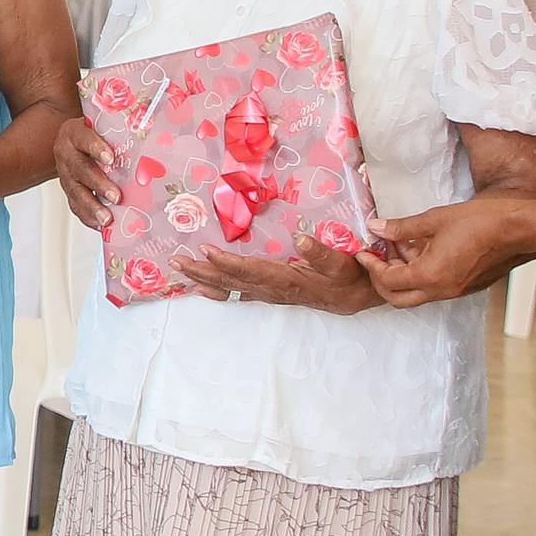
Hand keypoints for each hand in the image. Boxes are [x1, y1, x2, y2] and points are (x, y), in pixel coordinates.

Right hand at [50, 113, 116, 229]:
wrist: (76, 142)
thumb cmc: (97, 133)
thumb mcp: (105, 124)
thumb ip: (124, 125)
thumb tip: (156, 127)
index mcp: (74, 133)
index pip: (84, 139)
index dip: (96, 148)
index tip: (110, 158)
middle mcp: (66, 154)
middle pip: (80, 169)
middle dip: (98, 184)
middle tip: (116, 196)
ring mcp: (66, 175)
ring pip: (76, 192)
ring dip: (92, 207)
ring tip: (107, 219)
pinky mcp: (69, 192)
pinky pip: (75, 206)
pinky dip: (88, 217)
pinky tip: (102, 226)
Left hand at [181, 240, 376, 313]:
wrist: (358, 298)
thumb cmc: (351, 278)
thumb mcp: (343, 264)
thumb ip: (322, 254)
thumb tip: (301, 238)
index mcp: (286, 279)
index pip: (250, 270)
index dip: (226, 262)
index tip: (205, 251)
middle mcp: (272, 289)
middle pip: (232, 280)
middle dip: (203, 270)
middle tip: (176, 261)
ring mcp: (270, 293)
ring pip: (231, 287)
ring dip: (205, 279)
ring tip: (181, 271)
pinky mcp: (272, 294)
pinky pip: (239, 294)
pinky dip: (218, 290)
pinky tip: (203, 289)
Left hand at [362, 195, 535, 309]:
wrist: (519, 228)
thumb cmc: (481, 221)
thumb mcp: (435, 219)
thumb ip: (402, 227)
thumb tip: (376, 227)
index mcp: (430, 275)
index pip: (388, 281)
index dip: (371, 266)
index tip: (364, 251)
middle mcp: (442, 290)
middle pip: (398, 298)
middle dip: (381, 280)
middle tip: (375, 257)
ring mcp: (455, 291)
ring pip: (417, 294)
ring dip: (402, 276)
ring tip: (399, 247)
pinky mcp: (466, 286)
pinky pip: (435, 288)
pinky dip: (421, 275)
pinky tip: (421, 249)